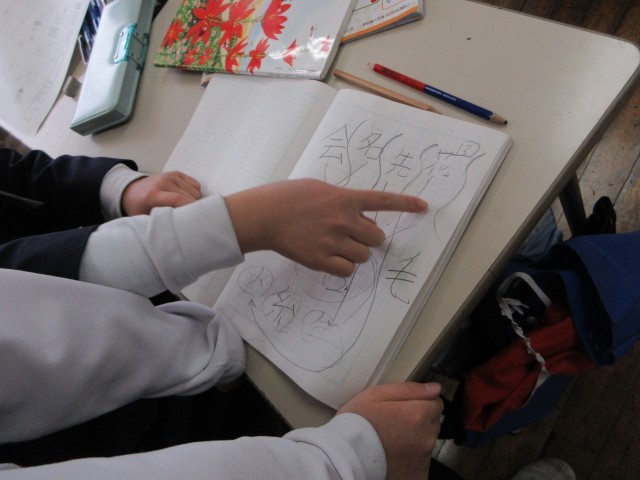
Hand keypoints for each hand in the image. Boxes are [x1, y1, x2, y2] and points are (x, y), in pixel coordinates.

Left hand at [121, 171, 201, 215]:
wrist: (132, 190)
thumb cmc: (140, 208)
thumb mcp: (145, 218)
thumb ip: (160, 222)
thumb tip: (177, 230)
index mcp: (153, 194)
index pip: (177, 198)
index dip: (190, 207)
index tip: (197, 218)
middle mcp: (163, 182)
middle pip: (189, 196)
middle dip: (194, 208)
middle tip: (191, 218)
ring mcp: (171, 176)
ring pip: (195, 191)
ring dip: (196, 201)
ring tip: (186, 208)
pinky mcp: (177, 174)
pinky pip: (195, 185)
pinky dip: (195, 193)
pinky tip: (187, 199)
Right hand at [224, 179, 427, 276]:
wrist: (264, 215)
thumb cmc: (288, 197)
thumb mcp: (319, 188)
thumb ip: (343, 200)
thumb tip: (362, 218)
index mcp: (344, 198)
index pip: (382, 200)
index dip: (405, 204)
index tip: (423, 207)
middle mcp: (343, 220)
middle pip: (377, 238)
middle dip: (369, 239)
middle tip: (352, 236)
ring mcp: (333, 241)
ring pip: (364, 256)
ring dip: (356, 253)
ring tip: (336, 246)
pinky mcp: (320, 259)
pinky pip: (347, 270)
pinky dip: (344, 267)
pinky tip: (331, 258)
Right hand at [338, 382, 442, 479]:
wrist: (345, 456)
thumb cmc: (357, 423)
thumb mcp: (377, 394)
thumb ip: (409, 389)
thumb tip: (435, 388)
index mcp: (418, 414)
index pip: (436, 403)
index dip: (420, 402)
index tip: (404, 407)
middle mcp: (426, 436)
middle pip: (432, 423)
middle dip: (418, 421)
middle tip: (394, 423)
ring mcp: (423, 458)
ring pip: (427, 441)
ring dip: (415, 439)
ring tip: (391, 440)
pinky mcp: (418, 474)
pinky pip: (422, 462)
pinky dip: (412, 458)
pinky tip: (394, 456)